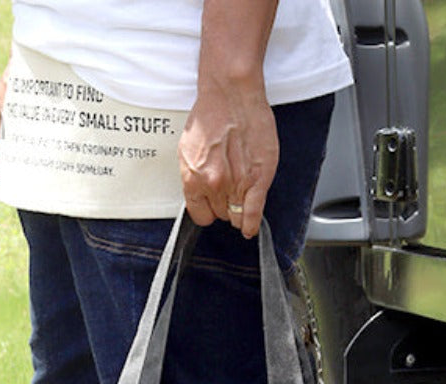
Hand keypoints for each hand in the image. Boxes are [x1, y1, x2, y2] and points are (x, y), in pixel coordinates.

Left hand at [179, 80, 278, 238]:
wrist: (231, 94)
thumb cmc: (211, 115)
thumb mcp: (189, 150)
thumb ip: (195, 176)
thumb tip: (201, 193)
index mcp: (192, 180)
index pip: (200, 216)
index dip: (208, 211)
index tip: (213, 206)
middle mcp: (213, 186)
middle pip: (221, 215)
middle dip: (225, 205)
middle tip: (230, 189)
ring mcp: (236, 185)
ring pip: (237, 216)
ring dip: (239, 210)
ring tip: (241, 194)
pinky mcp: (257, 180)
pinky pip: (253, 214)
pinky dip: (252, 223)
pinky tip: (250, 227)